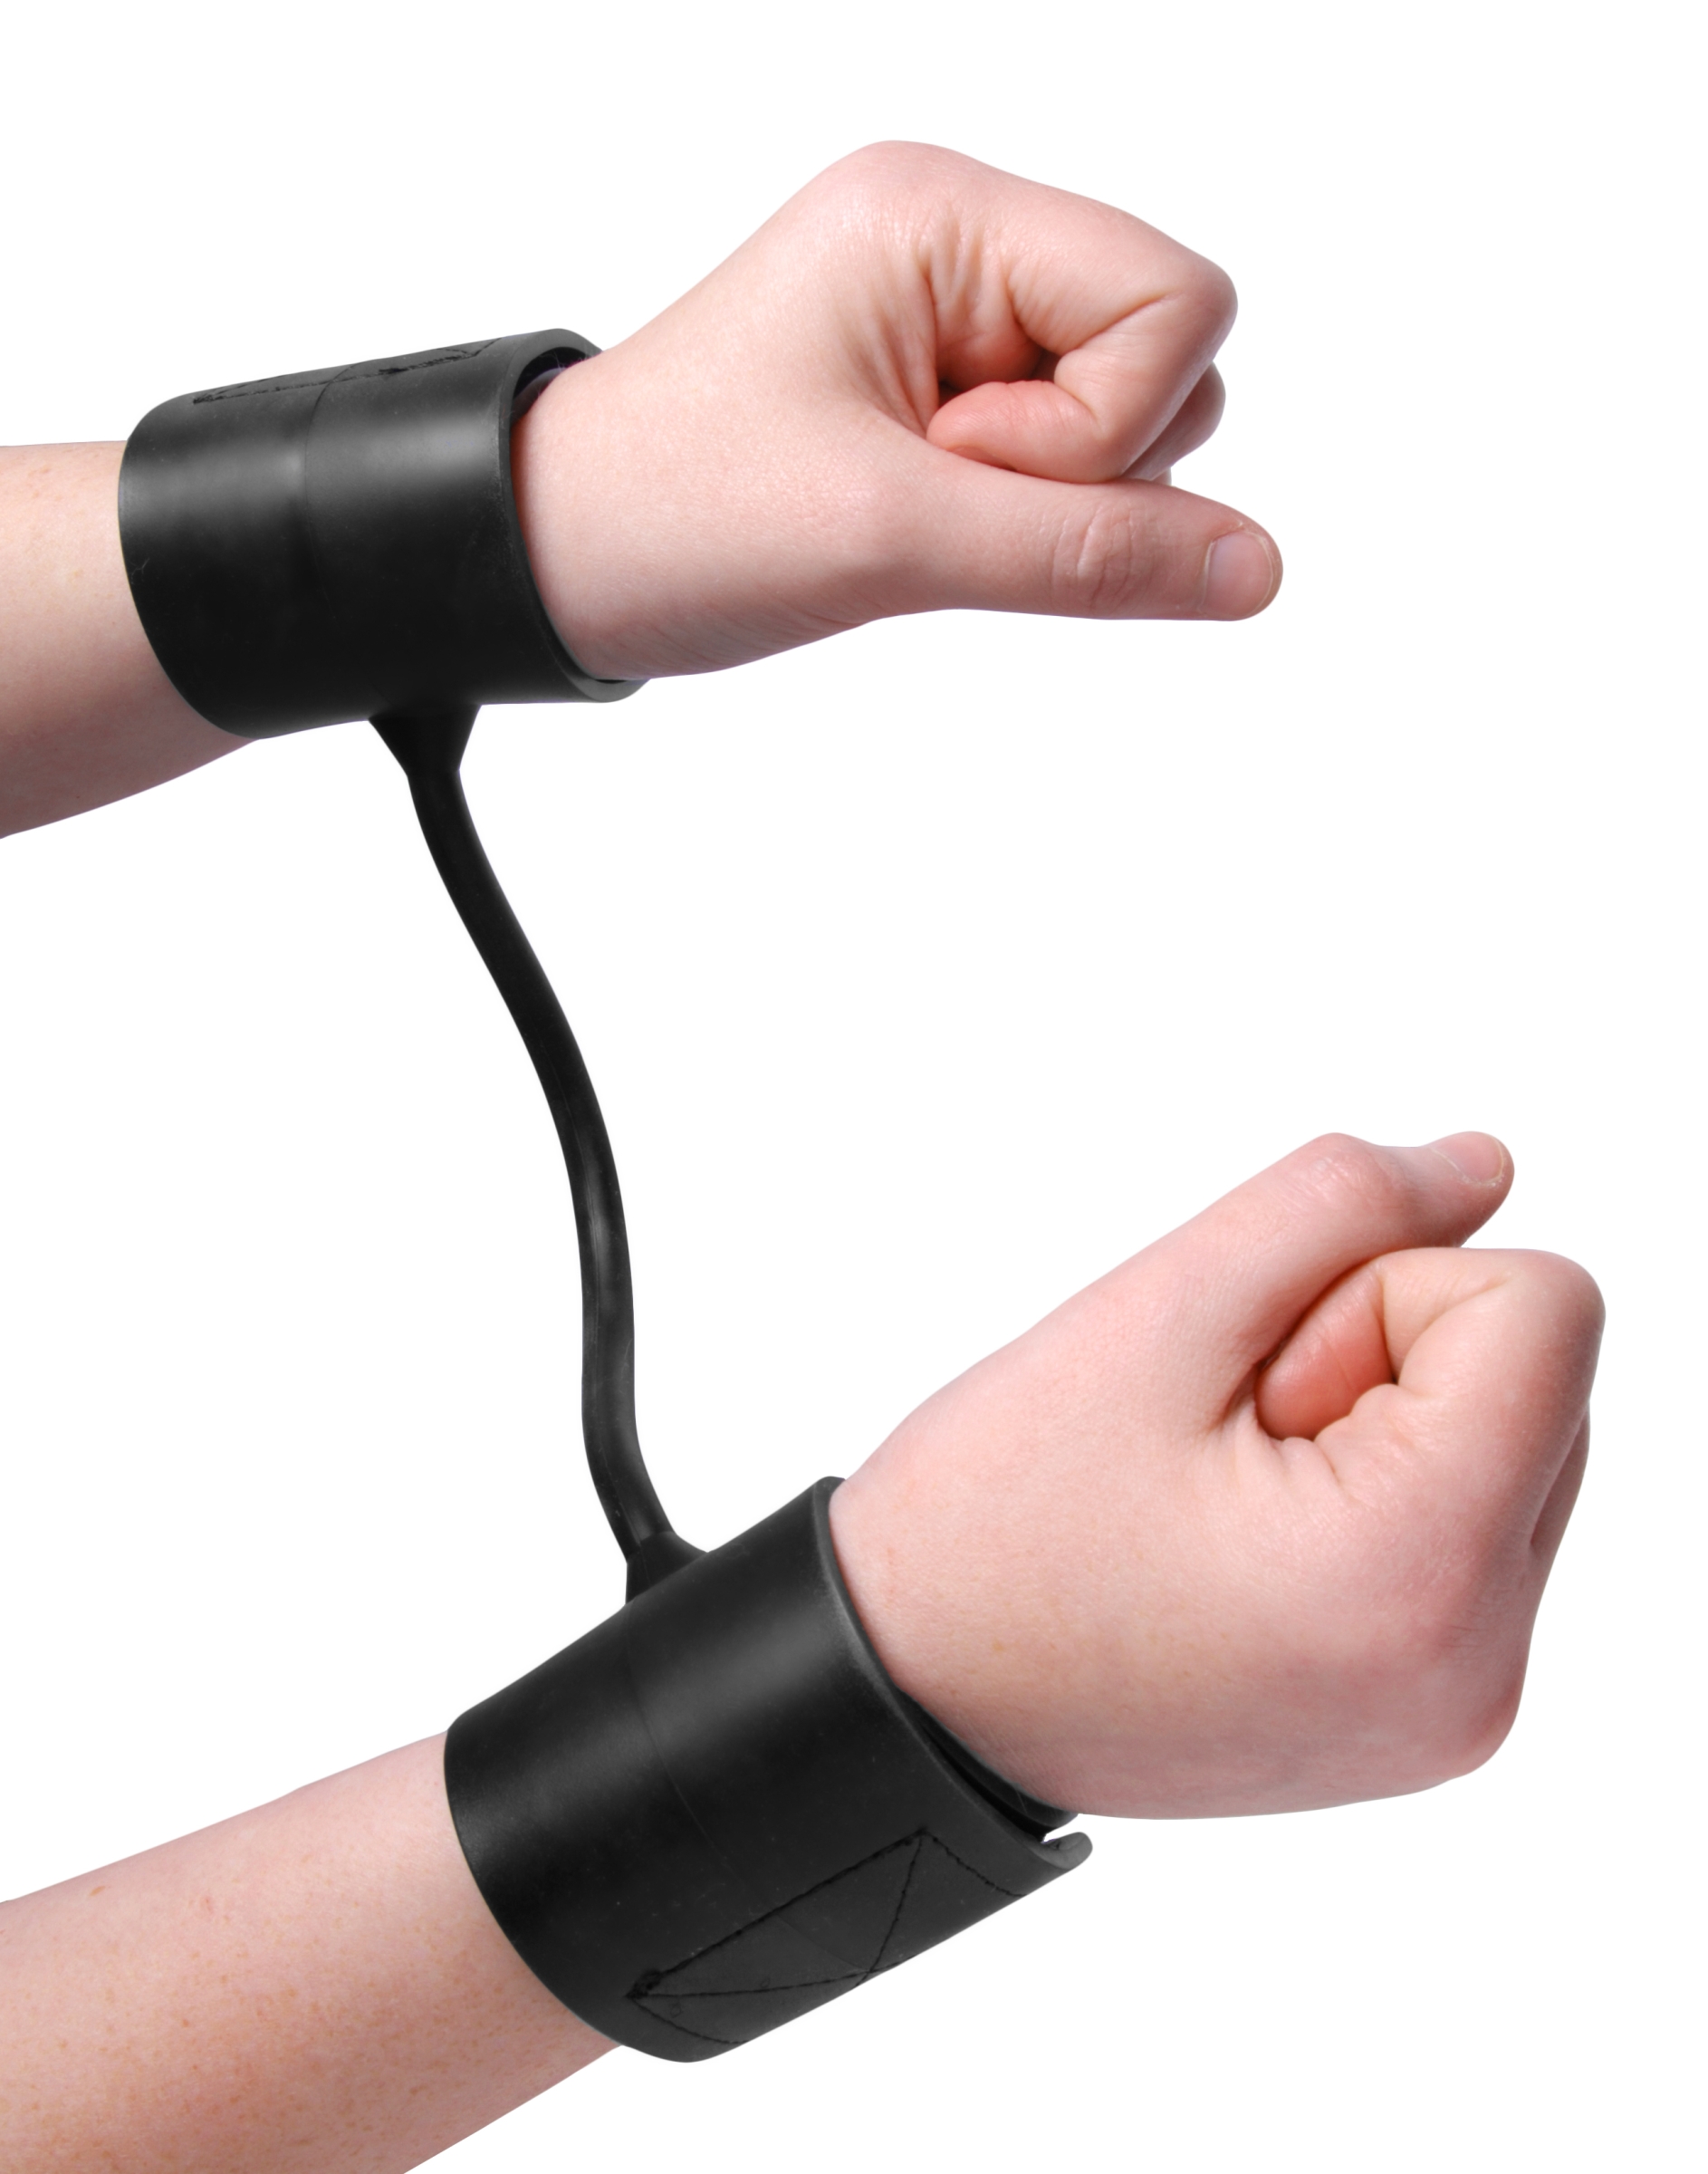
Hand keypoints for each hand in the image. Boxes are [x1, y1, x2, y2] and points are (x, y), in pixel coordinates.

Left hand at [514, 141, 1279, 678]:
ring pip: (1128, 414)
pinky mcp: (941, 388)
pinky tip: (918, 516)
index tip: (965, 468)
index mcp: (941, 212)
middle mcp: (958, 239)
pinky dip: (1015, 512)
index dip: (1109, 422)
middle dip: (1080, 461)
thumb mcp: (893, 540)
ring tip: (908, 506)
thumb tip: (1260, 569)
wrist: (553, 558)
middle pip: (1168, 350)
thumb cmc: (675, 514)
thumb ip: (1091, 556)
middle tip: (926, 490)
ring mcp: (952, 313)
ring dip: (1046, 499)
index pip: (1177, 295)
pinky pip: (1062, 454)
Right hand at [829, 1133, 1601, 1816]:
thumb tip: (1484, 1166)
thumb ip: (1340, 1203)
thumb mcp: (1157, 1314)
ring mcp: (1462, 1709)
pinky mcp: (1432, 1716)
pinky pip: (1472, 1527)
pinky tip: (1248, 1533)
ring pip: (1513, 1442)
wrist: (909, 1700)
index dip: (1382, 1287)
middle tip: (1225, 1436)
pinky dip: (1378, 1489)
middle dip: (1383, 1355)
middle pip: (1540, 1377)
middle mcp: (1480, 1670)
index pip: (1547, 1307)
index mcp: (1421, 1575)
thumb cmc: (993, 1526)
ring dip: (1381, 1419)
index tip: (1254, 1380)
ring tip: (1227, 1491)